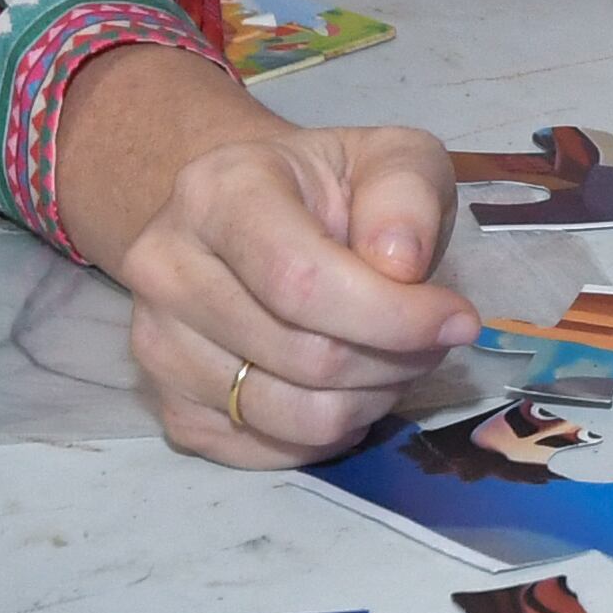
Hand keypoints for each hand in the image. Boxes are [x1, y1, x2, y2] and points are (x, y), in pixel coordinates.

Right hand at [107, 102, 478, 467]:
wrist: (251, 219)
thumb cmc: (330, 192)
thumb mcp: (391, 160)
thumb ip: (408, 194)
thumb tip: (399, 265)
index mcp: (216, 193)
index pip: (301, 281)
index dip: (391, 315)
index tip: (456, 320)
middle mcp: (165, 269)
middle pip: (306, 357)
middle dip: (394, 359)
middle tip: (429, 339)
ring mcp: (157, 346)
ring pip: (294, 416)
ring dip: (369, 400)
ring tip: (388, 359)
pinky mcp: (171, 409)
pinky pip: (272, 453)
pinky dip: (329, 432)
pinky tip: (343, 387)